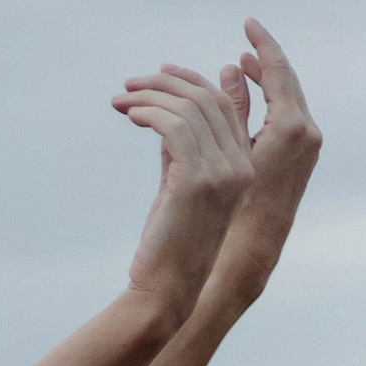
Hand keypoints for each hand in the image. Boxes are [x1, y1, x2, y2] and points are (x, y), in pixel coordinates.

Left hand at [115, 21, 320, 305]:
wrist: (165, 290)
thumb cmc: (168, 243)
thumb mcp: (177, 186)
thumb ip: (179, 150)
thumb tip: (162, 112)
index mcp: (243, 167)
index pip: (223, 105)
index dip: (189, 82)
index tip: (155, 75)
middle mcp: (241, 166)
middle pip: (207, 99)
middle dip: (165, 83)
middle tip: (129, 84)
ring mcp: (223, 173)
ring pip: (188, 109)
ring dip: (150, 96)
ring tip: (121, 100)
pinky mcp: (196, 181)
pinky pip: (173, 126)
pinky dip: (148, 113)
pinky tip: (129, 115)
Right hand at [224, 19, 321, 231]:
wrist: (255, 246)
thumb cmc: (236, 203)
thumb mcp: (230, 149)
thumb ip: (234, 106)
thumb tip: (233, 68)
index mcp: (291, 127)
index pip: (279, 70)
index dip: (262, 44)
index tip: (249, 24)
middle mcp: (307, 132)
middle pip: (288, 80)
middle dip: (265, 59)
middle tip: (247, 40)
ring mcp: (309, 144)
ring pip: (288, 97)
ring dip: (267, 79)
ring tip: (245, 65)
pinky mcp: (303, 155)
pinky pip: (287, 114)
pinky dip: (271, 100)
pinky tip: (254, 97)